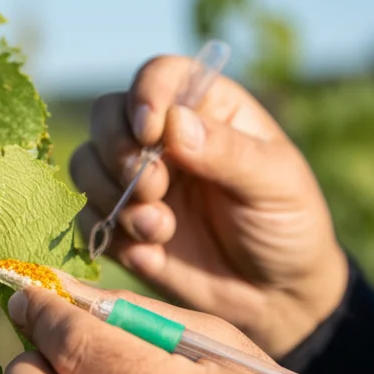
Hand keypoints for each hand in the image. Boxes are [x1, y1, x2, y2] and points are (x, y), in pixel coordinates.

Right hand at [71, 56, 348, 356]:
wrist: (276, 297)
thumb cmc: (287, 226)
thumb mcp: (274, 183)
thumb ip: (227, 152)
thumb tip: (173, 122)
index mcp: (206, 109)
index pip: (159, 76)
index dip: (145, 96)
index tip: (149, 132)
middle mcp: (163, 139)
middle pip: (107, 115)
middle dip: (118, 152)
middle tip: (153, 188)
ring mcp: (137, 182)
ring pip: (86, 164)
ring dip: (111, 195)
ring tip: (158, 229)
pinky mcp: (120, 226)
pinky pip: (86, 217)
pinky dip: (108, 233)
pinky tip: (150, 251)